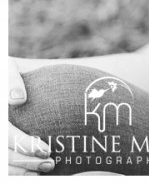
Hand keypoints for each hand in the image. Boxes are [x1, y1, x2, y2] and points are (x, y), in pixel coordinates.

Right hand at [8, 58, 54, 175]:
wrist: (9, 80)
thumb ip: (10, 80)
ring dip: (22, 171)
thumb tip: (18, 99)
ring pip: (2, 164)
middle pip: (4, 154)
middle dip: (27, 162)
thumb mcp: (6, 68)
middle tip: (50, 162)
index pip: (5, 135)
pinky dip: (17, 172)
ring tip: (45, 169)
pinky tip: (33, 173)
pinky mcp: (2, 146)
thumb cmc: (9, 74)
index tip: (46, 148)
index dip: (23, 145)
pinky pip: (4, 165)